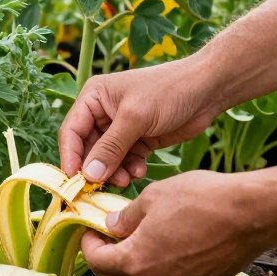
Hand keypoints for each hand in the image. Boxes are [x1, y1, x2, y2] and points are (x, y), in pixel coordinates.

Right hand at [58, 57, 219, 186]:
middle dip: (97, 168)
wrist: (206, 90)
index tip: (74, 181)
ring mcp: (121, 127)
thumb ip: (110, 147)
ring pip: (107, 159)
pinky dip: (130, 169)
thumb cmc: (168, 91)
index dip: (70, 156)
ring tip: (128, 179)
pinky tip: (140, 170)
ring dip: (115, 172)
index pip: (71, 131)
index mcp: (94, 97)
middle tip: (104, 186)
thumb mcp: (135, 118)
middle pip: (88, 149)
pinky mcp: (139, 139)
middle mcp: (103, 112)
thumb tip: (88, 174)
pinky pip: (126, 161)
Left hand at [80, 170, 269, 275]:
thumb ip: (125, 217)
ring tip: (135, 237)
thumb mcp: (152, 198)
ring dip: (130, 265)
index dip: (88, 244)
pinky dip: (155, 269)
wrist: (251, 215)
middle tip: (106, 236)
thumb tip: (111, 226)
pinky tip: (162, 246)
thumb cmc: (201, 200)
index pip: (97, 262)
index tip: (90, 228)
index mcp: (137, 262)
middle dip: (105, 258)